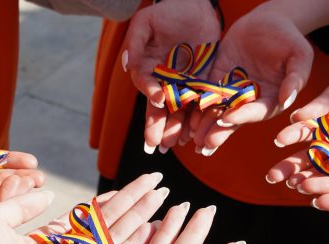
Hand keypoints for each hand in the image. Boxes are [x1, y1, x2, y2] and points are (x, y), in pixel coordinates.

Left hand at [0, 173, 174, 243]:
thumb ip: (18, 204)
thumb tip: (41, 190)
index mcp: (55, 243)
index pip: (93, 218)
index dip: (116, 200)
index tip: (137, 185)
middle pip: (113, 225)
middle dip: (138, 203)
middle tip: (162, 184)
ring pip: (119, 237)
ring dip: (142, 215)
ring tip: (166, 195)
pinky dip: (135, 241)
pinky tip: (155, 223)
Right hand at [122, 0, 220, 152]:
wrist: (197, 8)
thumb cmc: (167, 12)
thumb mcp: (146, 22)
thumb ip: (135, 42)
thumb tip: (126, 65)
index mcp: (148, 69)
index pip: (146, 86)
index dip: (151, 92)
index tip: (158, 99)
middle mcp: (164, 82)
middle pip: (160, 107)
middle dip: (158, 126)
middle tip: (156, 144)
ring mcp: (183, 86)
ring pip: (179, 112)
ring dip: (176, 128)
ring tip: (176, 144)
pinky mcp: (201, 86)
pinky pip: (199, 106)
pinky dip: (197, 120)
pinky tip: (196, 134)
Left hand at [191, 0, 312, 155]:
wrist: (268, 22)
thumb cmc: (289, 39)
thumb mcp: (299, 55)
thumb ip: (295, 78)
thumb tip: (287, 100)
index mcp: (271, 100)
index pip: (256, 112)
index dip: (241, 116)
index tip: (226, 119)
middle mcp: (250, 102)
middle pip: (233, 119)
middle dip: (218, 131)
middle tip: (204, 143)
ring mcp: (232, 92)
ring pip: (216, 111)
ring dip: (203, 124)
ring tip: (191, 136)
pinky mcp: (217, 80)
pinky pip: (205, 94)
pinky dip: (194, 105)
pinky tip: (183, 115)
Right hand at [268, 76, 328, 187]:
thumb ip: (322, 103)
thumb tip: (295, 116)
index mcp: (325, 128)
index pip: (303, 134)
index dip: (291, 138)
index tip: (278, 141)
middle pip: (308, 160)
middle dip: (290, 168)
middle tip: (272, 177)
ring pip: (326, 173)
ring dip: (310, 180)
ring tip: (295, 186)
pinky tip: (323, 195)